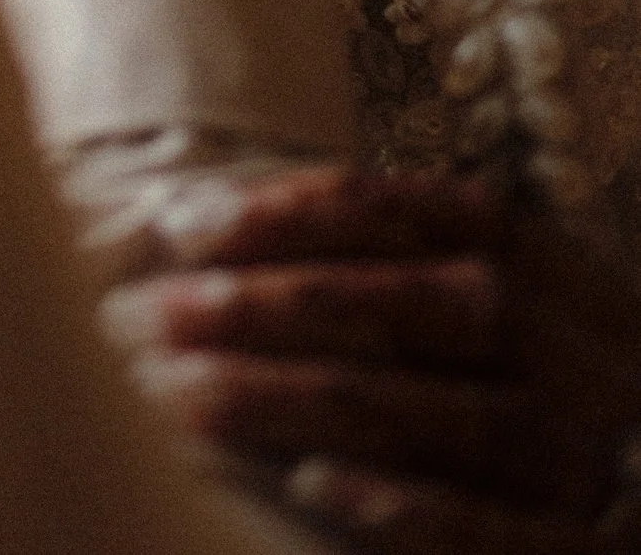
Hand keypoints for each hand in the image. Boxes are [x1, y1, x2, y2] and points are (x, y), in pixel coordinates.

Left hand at [101, 166, 640, 546]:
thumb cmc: (565, 369)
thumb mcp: (522, 284)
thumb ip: (409, 244)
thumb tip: (228, 215)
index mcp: (539, 261)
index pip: (401, 214)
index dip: (290, 213)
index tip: (185, 226)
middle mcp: (558, 341)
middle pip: (392, 308)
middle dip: (261, 306)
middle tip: (149, 313)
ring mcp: (574, 448)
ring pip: (417, 412)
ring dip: (291, 401)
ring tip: (183, 396)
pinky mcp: (585, 547)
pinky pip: (489, 527)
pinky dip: (405, 506)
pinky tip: (316, 484)